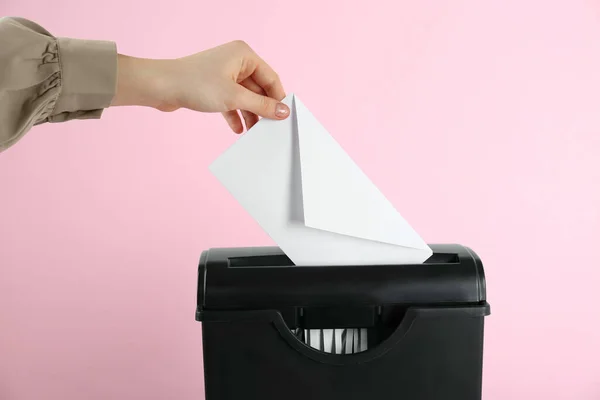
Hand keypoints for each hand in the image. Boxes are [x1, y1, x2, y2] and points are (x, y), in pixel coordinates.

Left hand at [110, 40, 289, 132]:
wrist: (161, 87)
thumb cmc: (195, 84)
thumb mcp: (234, 97)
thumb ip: (262, 105)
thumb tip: (284, 112)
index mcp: (244, 55)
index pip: (271, 78)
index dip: (278, 98)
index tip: (284, 118)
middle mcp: (236, 61)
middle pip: (258, 89)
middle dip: (262, 109)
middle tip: (270, 129)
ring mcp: (224, 74)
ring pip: (245, 97)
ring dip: (249, 115)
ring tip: (254, 133)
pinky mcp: (213, 86)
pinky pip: (231, 101)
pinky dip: (235, 114)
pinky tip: (237, 129)